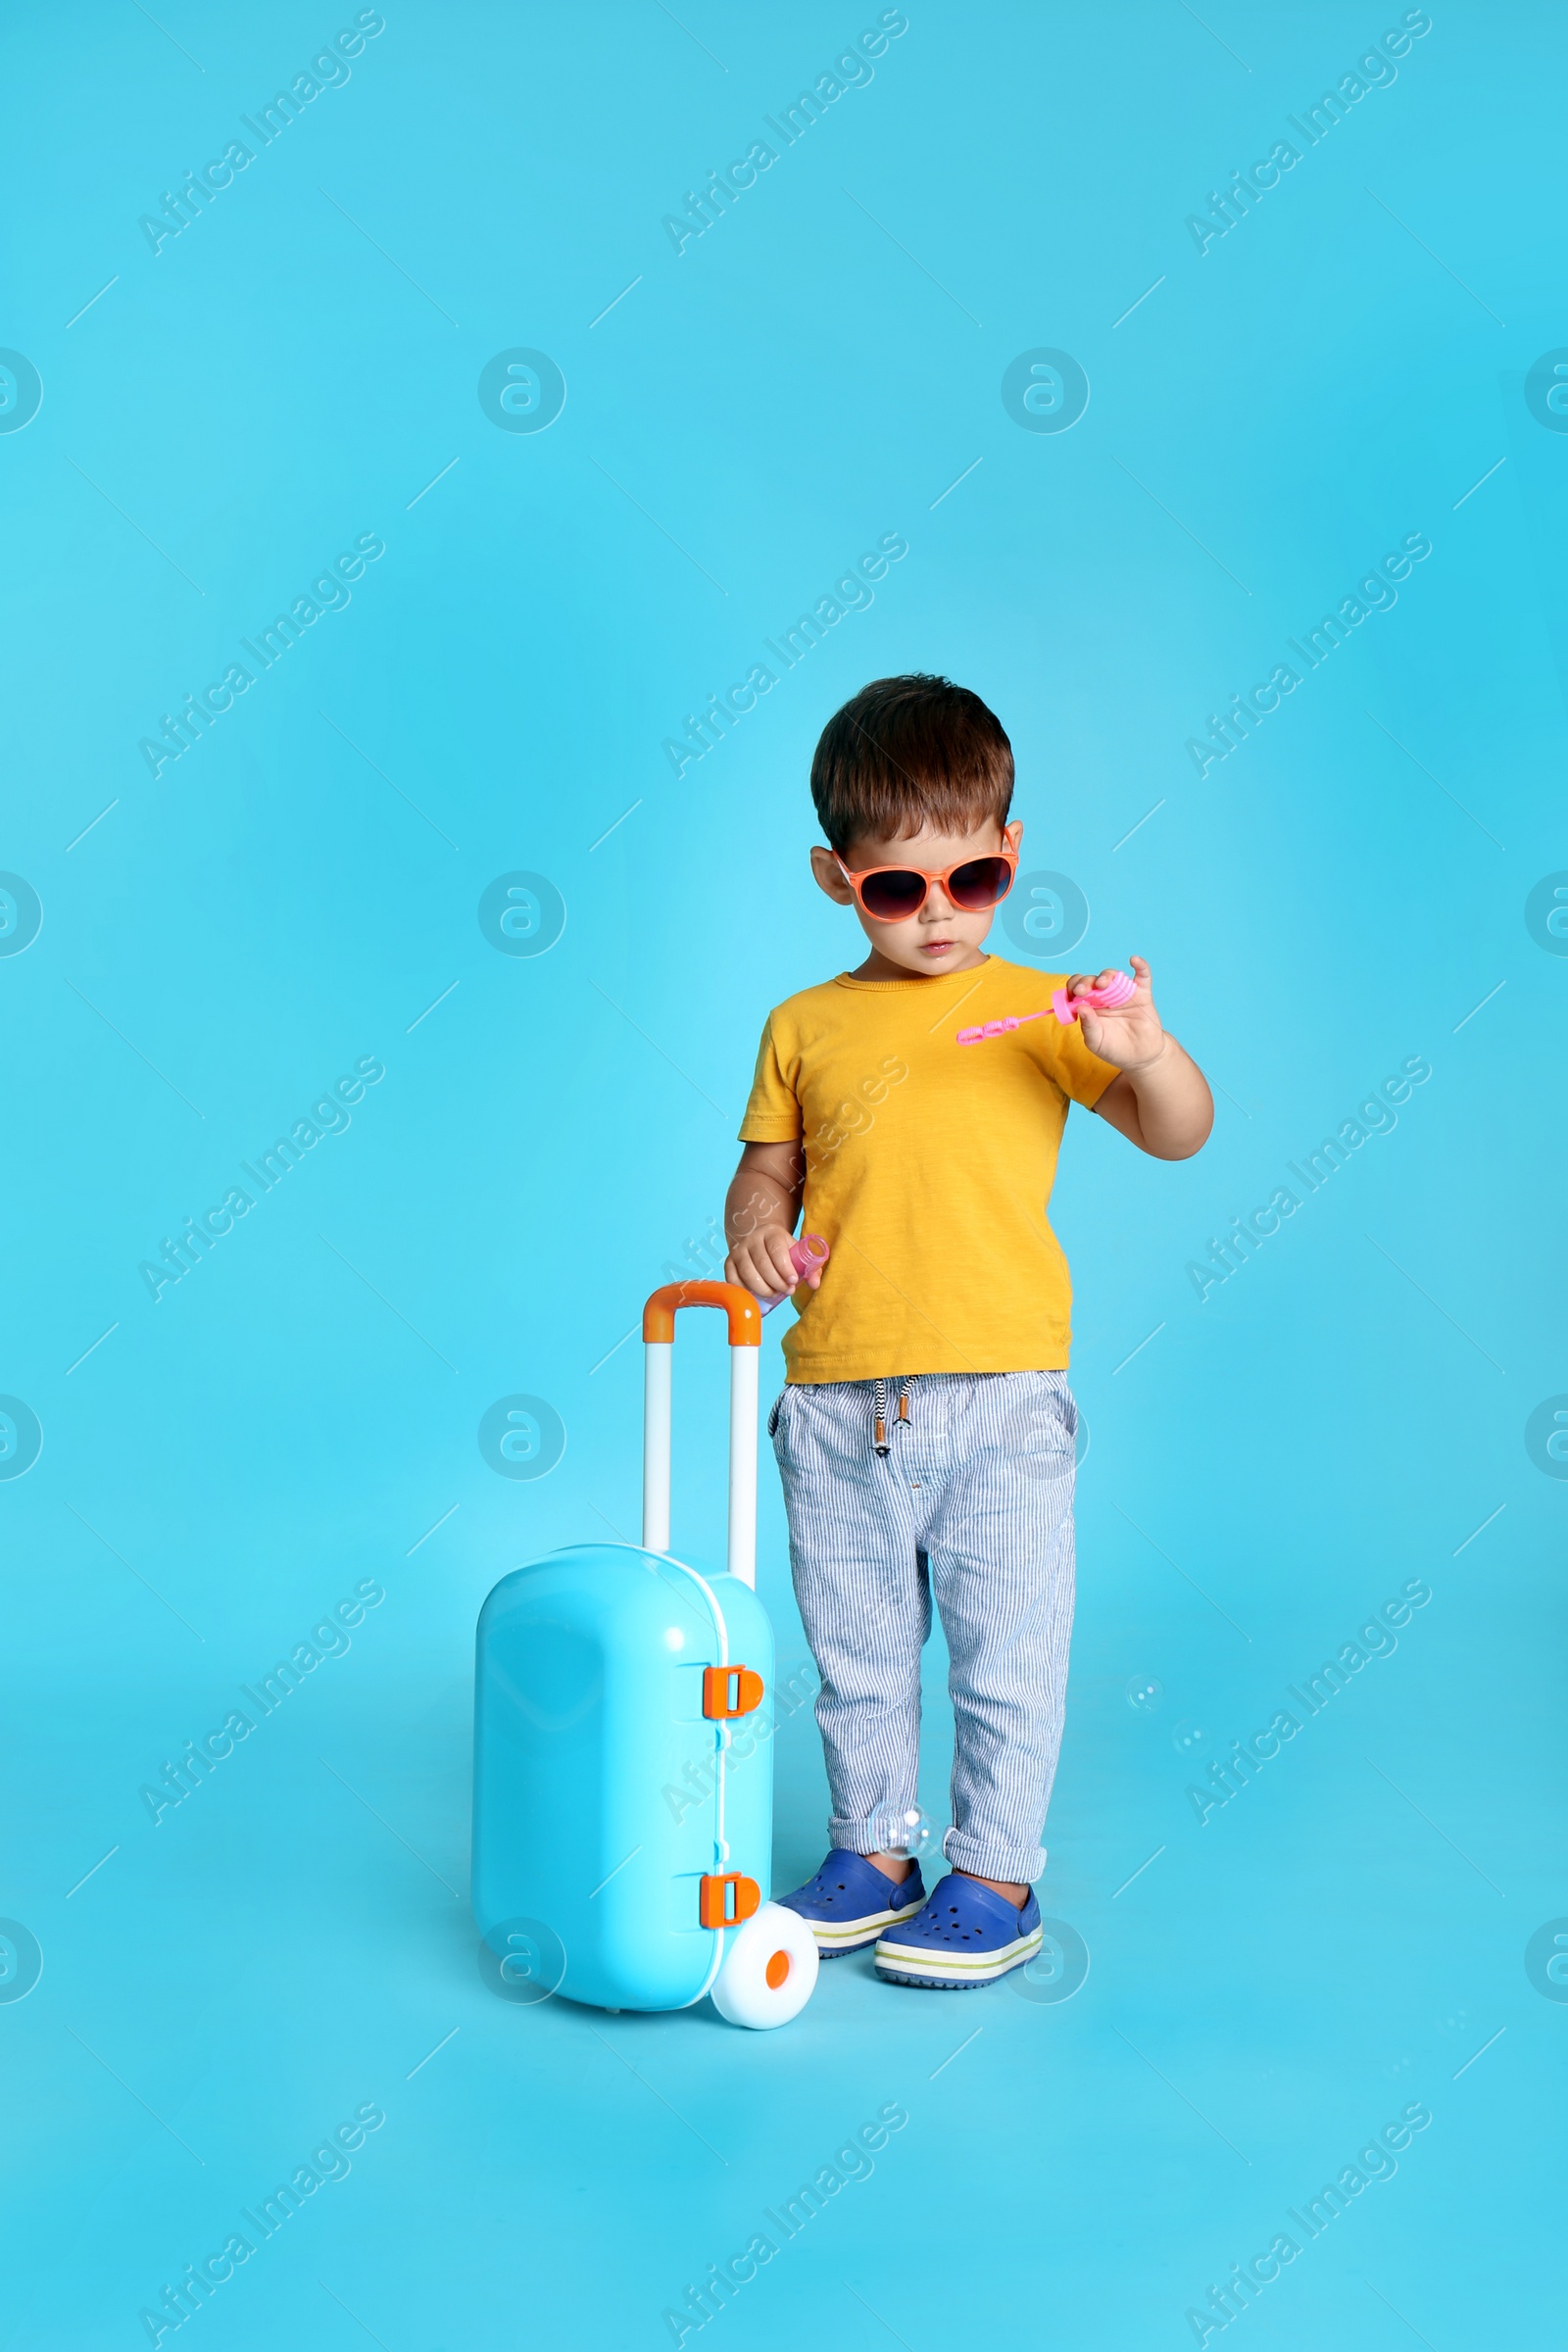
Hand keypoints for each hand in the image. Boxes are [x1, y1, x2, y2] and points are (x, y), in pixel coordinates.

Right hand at [725, 1227, 819, 1300]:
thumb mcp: (797, 1253)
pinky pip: (733, 1279)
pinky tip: (756, 1294)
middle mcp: (752, 1239)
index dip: (785, 1268)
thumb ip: (810, 1268)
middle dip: (776, 1282)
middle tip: (787, 1291)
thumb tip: (815, 1284)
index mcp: (772, 1233)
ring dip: (762, 1288)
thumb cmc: (783, 1252)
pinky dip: (745, 1290)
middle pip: (762, 1264)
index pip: (776, 1250)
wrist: (760, 1242)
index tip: (793, 1281)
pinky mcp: (729, 1262)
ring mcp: (738, 1250)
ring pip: (747, 1273)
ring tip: (774, 1293)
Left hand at [1066, 954, 1165, 1069]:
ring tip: (1103, 983)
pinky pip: (1142, 976)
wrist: (1139, 1057)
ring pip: (1113, 976)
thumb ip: (1088, 1026)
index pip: (1077, 989)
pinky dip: (1140, 966)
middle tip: (1082, 991)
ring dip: (1106, 976)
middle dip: (1085, 982)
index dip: (1073, 988)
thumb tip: (1080, 1008)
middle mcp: (1104, 996)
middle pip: (1092, 980)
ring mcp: (1123, 993)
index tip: (1072, 995)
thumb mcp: (1096, 1041)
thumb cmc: (1114, 1049)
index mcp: (1089, 1005)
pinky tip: (1134, 961)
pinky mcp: (1141, 994)